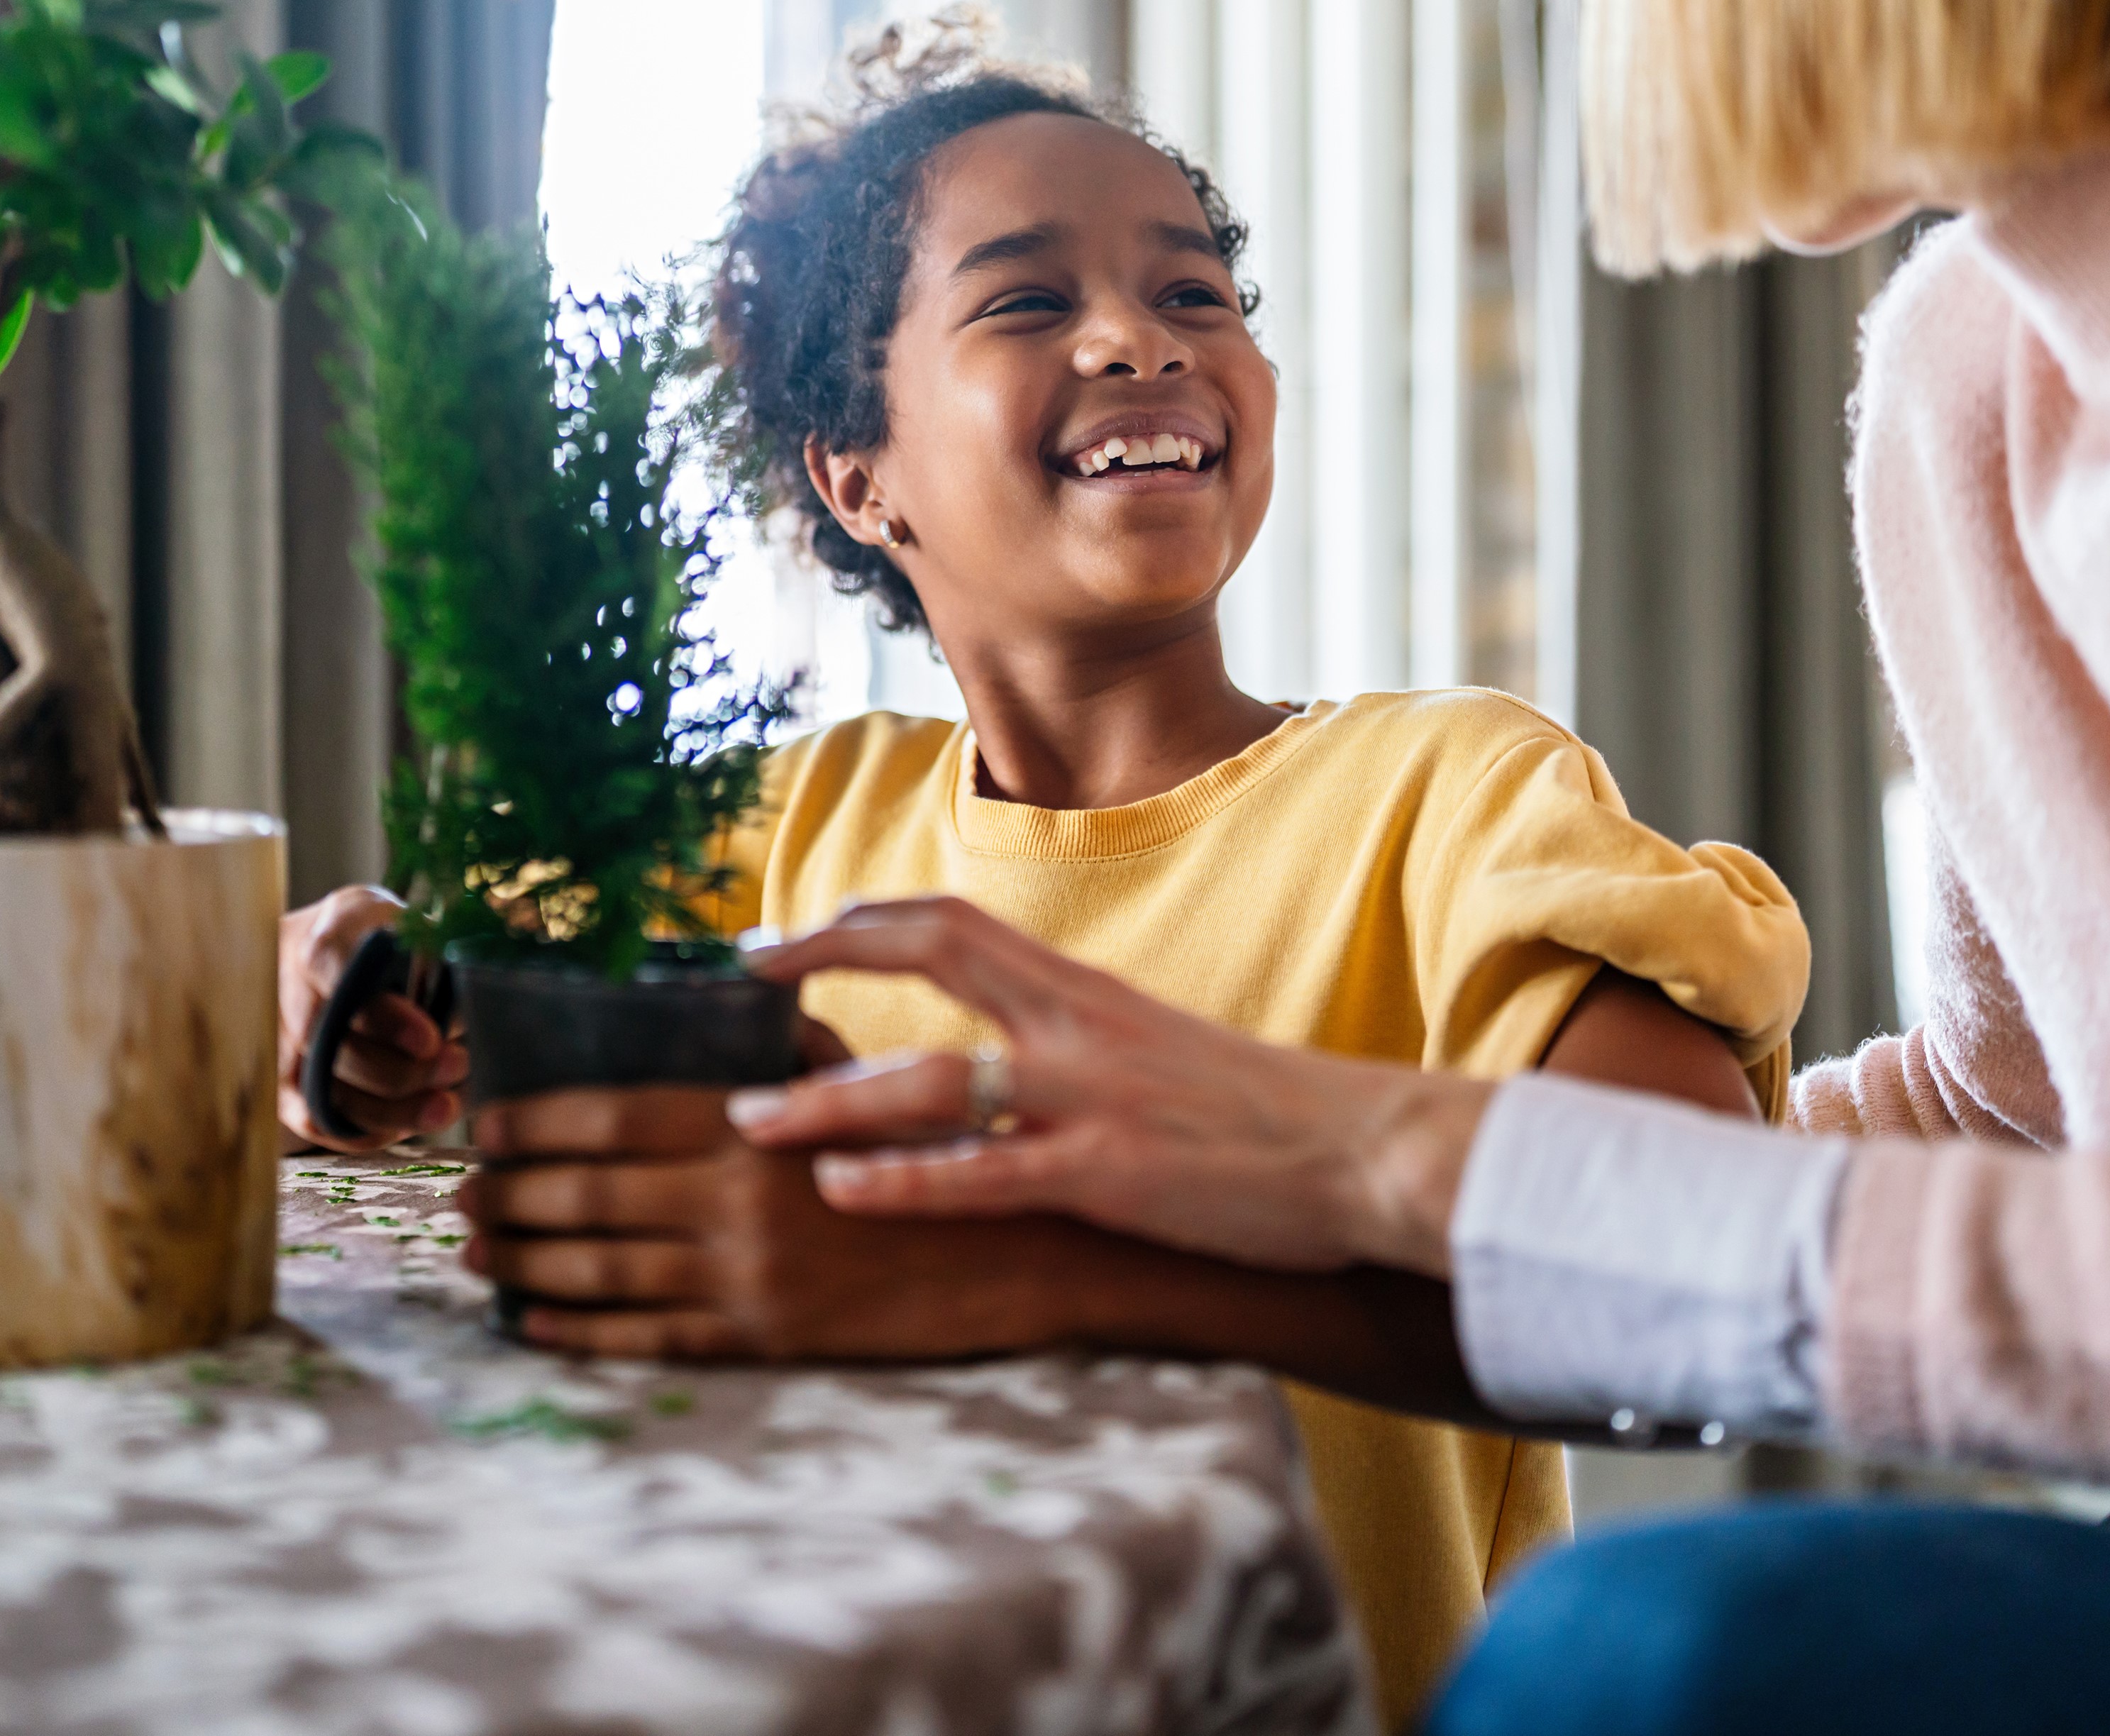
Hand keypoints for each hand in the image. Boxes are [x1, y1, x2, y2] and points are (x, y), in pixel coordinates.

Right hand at [276, 886, 466, 1148]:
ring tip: (443, 1108)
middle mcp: (287, 985)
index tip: (431, 1040)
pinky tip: (404, 1125)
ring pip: (320, 1088)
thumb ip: (435, 966)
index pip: (338, 973)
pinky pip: (311, 1118)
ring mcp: (277, 1034)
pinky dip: (360, 1130)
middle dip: (396, 1071)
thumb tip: (460, 1020)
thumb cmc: (390, 942)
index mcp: (327, 936)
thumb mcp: (416, 932)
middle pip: (329, 1043)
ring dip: (386, 1110)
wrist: (335, 951)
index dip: (383, 1016)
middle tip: (456, 1069)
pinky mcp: (279, 1076)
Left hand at [463, 1086, 1088, 1359]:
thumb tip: (710, 1009)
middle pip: (588, 1197)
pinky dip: (577, 1330)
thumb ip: (787, 1058)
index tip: (484, 1126)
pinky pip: (647, 1339)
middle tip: (459, 1194)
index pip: (614, 1115)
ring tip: (476, 1251)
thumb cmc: (949, 1150)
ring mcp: (749, 1278)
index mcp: (758, 1124)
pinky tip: (531, 1321)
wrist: (1032, 1251)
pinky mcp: (767, 1340)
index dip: (537, 1123)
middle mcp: (740, 1201)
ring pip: (602, 1271)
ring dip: (524, 1260)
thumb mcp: (866, 1082)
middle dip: (509, 1195)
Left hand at [724, 898, 1492, 1277]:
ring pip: (932, 1080)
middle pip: (930, 952)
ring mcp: (1091, 1099)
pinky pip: (985, 1175)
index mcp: (1086, 990)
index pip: (952, 922)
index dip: (858, 919)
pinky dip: (904, 1180)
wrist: (1372, 1152)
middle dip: (821, 956)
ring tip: (747, 1124)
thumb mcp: (1158, 1051)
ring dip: (827, 1100)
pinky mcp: (1111, 1176)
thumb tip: (997, 1054)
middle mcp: (1078, 1025)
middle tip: (737, 984)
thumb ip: (1075, 1042)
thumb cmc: (1264, 1116)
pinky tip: (841, 1191)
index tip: (779, 938)